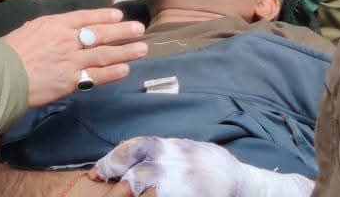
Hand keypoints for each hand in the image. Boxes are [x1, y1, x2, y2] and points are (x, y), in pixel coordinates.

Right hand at [2, 8, 146, 107]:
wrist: (2, 75)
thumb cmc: (10, 51)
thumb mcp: (30, 29)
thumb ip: (49, 28)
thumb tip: (62, 29)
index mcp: (55, 24)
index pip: (85, 17)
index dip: (104, 16)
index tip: (119, 15)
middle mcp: (67, 39)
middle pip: (100, 34)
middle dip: (122, 31)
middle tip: (139, 30)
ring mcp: (70, 60)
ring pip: (104, 54)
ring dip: (125, 51)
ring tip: (141, 49)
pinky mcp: (70, 80)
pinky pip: (96, 76)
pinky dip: (112, 73)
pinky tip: (125, 70)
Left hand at [91, 138, 314, 196]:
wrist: (242, 184)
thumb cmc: (209, 166)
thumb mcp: (185, 150)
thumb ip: (160, 152)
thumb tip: (128, 162)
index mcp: (171, 148)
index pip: (134, 147)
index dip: (112, 159)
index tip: (97, 172)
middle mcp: (176, 165)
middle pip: (136, 175)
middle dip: (118, 184)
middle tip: (106, 189)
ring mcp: (182, 184)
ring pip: (145, 189)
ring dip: (134, 194)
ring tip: (126, 195)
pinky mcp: (189, 196)